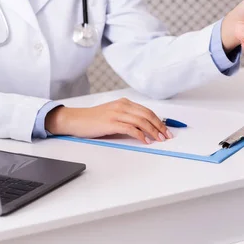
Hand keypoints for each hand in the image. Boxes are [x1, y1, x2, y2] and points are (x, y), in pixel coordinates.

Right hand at [45, 98, 172, 144]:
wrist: (76, 120)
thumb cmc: (95, 119)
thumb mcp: (114, 114)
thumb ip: (128, 118)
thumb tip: (146, 128)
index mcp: (125, 103)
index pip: (147, 111)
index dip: (159, 121)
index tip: (166, 129)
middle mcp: (122, 106)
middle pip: (147, 115)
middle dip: (159, 126)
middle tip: (167, 136)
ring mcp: (116, 113)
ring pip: (141, 121)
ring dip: (153, 131)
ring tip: (159, 139)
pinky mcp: (111, 123)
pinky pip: (130, 128)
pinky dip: (141, 135)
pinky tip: (146, 140)